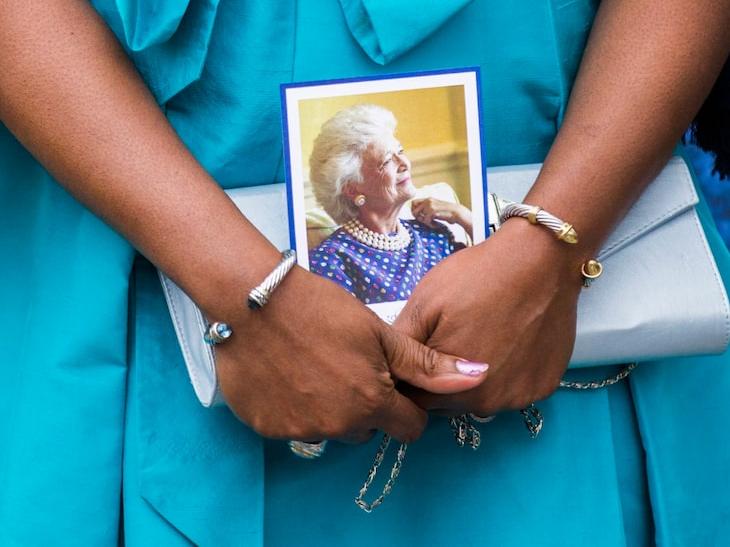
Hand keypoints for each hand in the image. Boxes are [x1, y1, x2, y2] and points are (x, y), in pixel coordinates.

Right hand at [213, 264, 488, 442]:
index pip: (408, 427)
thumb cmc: (319, 307)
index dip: (404, 402)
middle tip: (346, 361)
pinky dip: (291, 403)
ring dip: (327, 403)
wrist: (252, 299)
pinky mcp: (266, 428)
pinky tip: (285, 369)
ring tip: (312, 360)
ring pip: (328, 426)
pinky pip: (290, 424)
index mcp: (371, 402)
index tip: (388, 378)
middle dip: (364, 402)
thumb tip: (477, 375)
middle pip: (366, 427)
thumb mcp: (378, 330)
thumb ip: (426, 363)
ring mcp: (299, 429)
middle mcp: (337, 425)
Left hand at [394, 219, 581, 415]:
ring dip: (474, 381)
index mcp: (448, 384)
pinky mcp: (542, 388)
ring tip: (481, 335)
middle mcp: (484, 403)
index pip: (416, 401)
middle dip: (442, 380)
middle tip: (453, 336)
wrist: (540, 258)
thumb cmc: (478, 276)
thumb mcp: (427, 300)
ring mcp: (517, 398)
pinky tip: (507, 341)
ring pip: (482, 399)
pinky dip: (506, 373)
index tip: (422, 349)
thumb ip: (403, 342)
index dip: (412, 377)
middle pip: (449, 405)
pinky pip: (513, 390)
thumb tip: (385, 367)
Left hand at [411, 196, 473, 239]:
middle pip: (412, 208)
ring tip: (431, 224)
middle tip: (423, 220)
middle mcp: (427, 201)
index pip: (414, 202)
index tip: (420, 216)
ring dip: (423, 222)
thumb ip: (428, 208)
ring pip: (418, 216)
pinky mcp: (432, 212)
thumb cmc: (447, 212)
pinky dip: (430, 225)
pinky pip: (425, 221)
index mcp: (428, 199)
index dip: (414, 210)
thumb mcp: (436, 207)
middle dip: (416, 216)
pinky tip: (436, 225)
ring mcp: (429, 206)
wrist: (457, 212)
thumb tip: (417, 215)